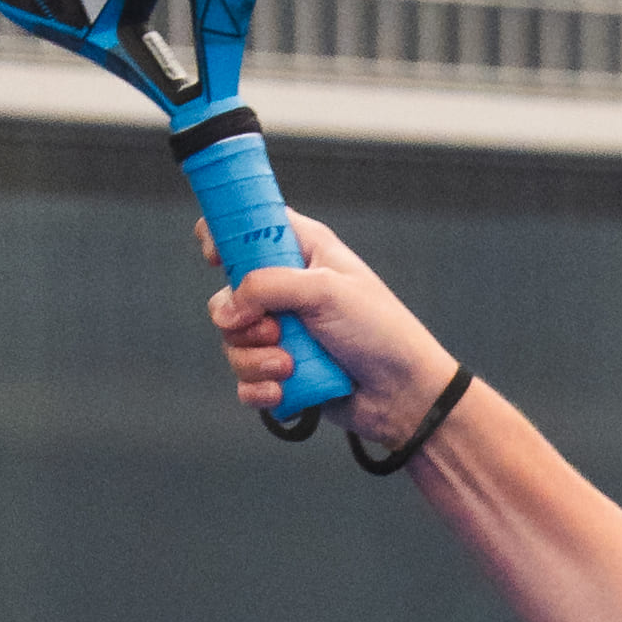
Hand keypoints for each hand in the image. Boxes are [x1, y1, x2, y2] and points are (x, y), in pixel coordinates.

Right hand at [198, 202, 454, 452]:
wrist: (405, 394)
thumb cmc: (379, 330)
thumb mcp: (325, 290)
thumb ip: (267, 286)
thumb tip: (224, 309)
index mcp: (299, 251)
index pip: (244, 227)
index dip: (221, 236)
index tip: (216, 258)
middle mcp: (285, 289)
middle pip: (226, 294)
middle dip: (239, 319)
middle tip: (272, 329)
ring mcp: (282, 333)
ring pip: (233, 342)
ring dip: (253, 359)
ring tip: (289, 367)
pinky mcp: (282, 374)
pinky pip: (246, 380)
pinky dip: (258, 389)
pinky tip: (282, 392)